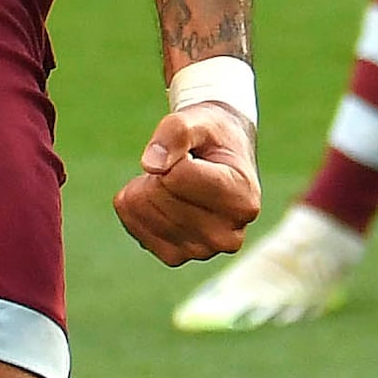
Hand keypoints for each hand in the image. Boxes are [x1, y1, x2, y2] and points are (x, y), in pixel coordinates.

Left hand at [111, 101, 258, 263]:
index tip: (192, 154)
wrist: (218, 158)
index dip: (173, 154)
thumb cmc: (211, 136)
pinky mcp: (176, 257)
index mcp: (243, 200)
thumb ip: (176, 132)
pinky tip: (157, 198)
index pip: (178, 175)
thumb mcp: (199, 120)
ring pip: (143, 211)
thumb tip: (151, 165)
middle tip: (178, 166)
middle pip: (159, 194)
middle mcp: (228, 235)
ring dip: (144, 187)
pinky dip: (135, 207)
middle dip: (157, 172)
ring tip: (170, 181)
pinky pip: (134, 227)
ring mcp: (202, 251)